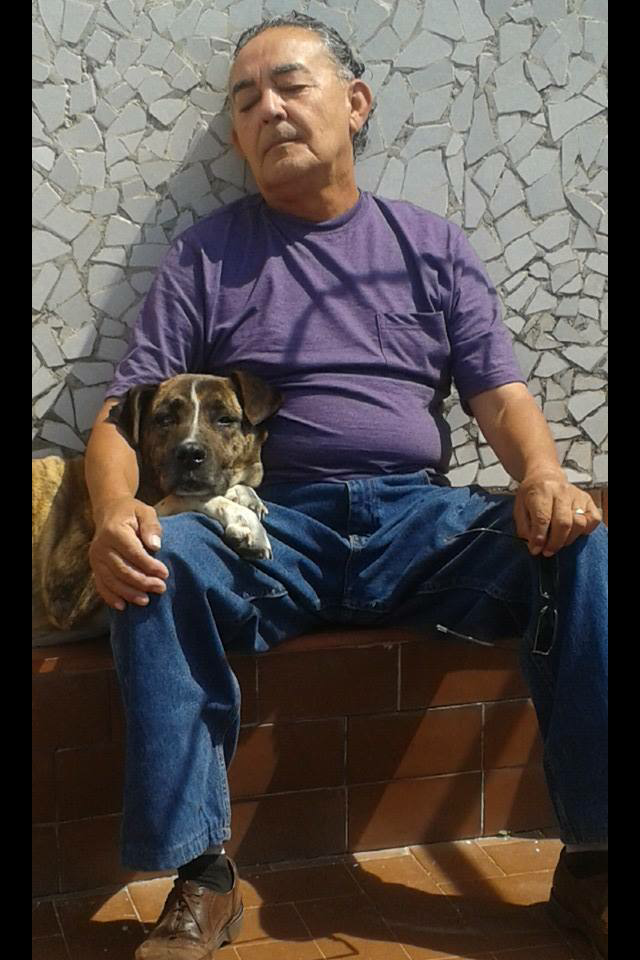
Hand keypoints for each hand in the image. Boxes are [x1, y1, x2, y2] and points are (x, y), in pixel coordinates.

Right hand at [89, 496, 168, 610]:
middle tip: (161, 588)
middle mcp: (101, 546)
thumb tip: (155, 545)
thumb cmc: (132, 513)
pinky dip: (110, 597)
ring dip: (129, 593)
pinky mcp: (94, 567)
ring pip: (111, 580)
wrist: (109, 512)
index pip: (133, 552)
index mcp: (114, 531)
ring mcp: (95, 558)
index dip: (149, 565)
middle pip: (122, 570)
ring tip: (146, 600)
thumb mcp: (145, 512)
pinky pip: (101, 585)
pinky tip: (123, 606)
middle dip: (142, 582)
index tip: (165, 573)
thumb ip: (151, 526)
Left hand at [514, 469, 602, 556]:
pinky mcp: (588, 500)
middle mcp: (561, 491)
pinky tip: (573, 533)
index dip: (539, 537)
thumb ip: (525, 528)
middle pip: (563, 523)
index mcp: (541, 491)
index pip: (543, 518)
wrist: (545, 476)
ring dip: (568, 539)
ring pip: (579, 523)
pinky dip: (585, 531)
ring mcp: (577, 495)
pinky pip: (593, 520)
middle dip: (555, 543)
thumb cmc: (532, 494)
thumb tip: (534, 546)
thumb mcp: (519, 508)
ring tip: (557, 543)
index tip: (535, 549)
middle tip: (547, 551)